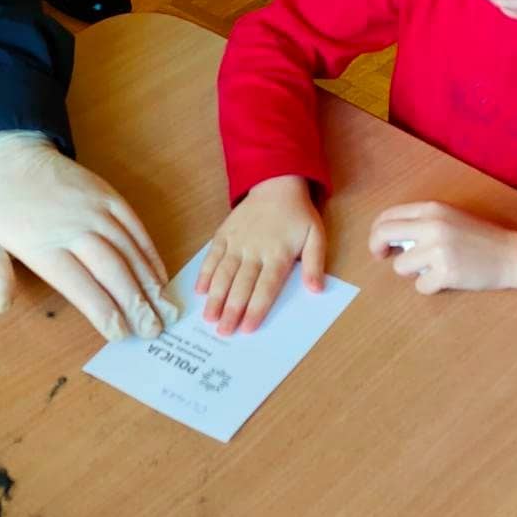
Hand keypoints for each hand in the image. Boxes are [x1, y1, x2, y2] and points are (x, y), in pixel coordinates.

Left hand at [0, 133, 171, 341]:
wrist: (12, 153)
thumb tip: (0, 306)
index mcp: (42, 245)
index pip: (79, 284)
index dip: (102, 310)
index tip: (120, 333)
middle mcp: (74, 228)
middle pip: (111, 269)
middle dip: (135, 302)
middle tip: (153, 330)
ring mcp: (95, 209)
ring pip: (128, 249)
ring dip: (149, 281)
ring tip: (166, 309)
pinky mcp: (108, 195)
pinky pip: (135, 226)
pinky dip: (150, 252)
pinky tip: (160, 276)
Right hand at [196, 175, 325, 335]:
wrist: (276, 184)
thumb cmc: (297, 216)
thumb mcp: (316, 236)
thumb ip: (315, 264)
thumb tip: (316, 289)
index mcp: (278, 254)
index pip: (265, 287)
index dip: (256, 308)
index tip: (247, 328)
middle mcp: (255, 250)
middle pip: (242, 285)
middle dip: (232, 310)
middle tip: (223, 332)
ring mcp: (237, 241)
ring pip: (224, 273)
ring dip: (215, 297)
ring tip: (208, 317)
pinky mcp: (224, 234)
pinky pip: (213, 256)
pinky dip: (205, 273)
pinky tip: (200, 291)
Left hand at [367, 202, 516, 295]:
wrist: (511, 254)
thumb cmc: (480, 237)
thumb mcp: (449, 217)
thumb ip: (421, 222)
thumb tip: (392, 239)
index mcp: (431, 209)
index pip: (387, 216)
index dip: (377, 232)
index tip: (382, 244)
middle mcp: (431, 226)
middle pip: (383, 235)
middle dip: (378, 248)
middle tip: (384, 257)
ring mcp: (438, 250)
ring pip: (400, 266)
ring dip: (412, 272)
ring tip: (432, 268)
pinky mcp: (447, 273)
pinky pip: (420, 286)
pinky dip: (430, 286)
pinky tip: (445, 280)